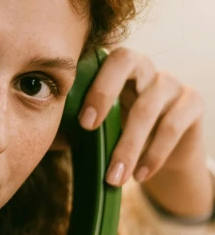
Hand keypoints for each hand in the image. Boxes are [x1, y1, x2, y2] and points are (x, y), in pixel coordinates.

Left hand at [74, 46, 212, 216]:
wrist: (162, 154)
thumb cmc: (118, 134)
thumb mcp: (97, 127)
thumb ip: (74, 123)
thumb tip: (42, 133)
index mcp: (115, 66)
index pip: (105, 57)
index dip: (94, 85)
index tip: (83, 122)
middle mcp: (144, 66)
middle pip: (128, 64)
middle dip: (105, 98)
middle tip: (89, 131)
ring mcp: (171, 82)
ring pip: (148, 106)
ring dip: (128, 146)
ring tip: (114, 177)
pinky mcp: (192, 102)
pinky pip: (172, 126)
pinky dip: (153, 155)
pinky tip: (138, 175)